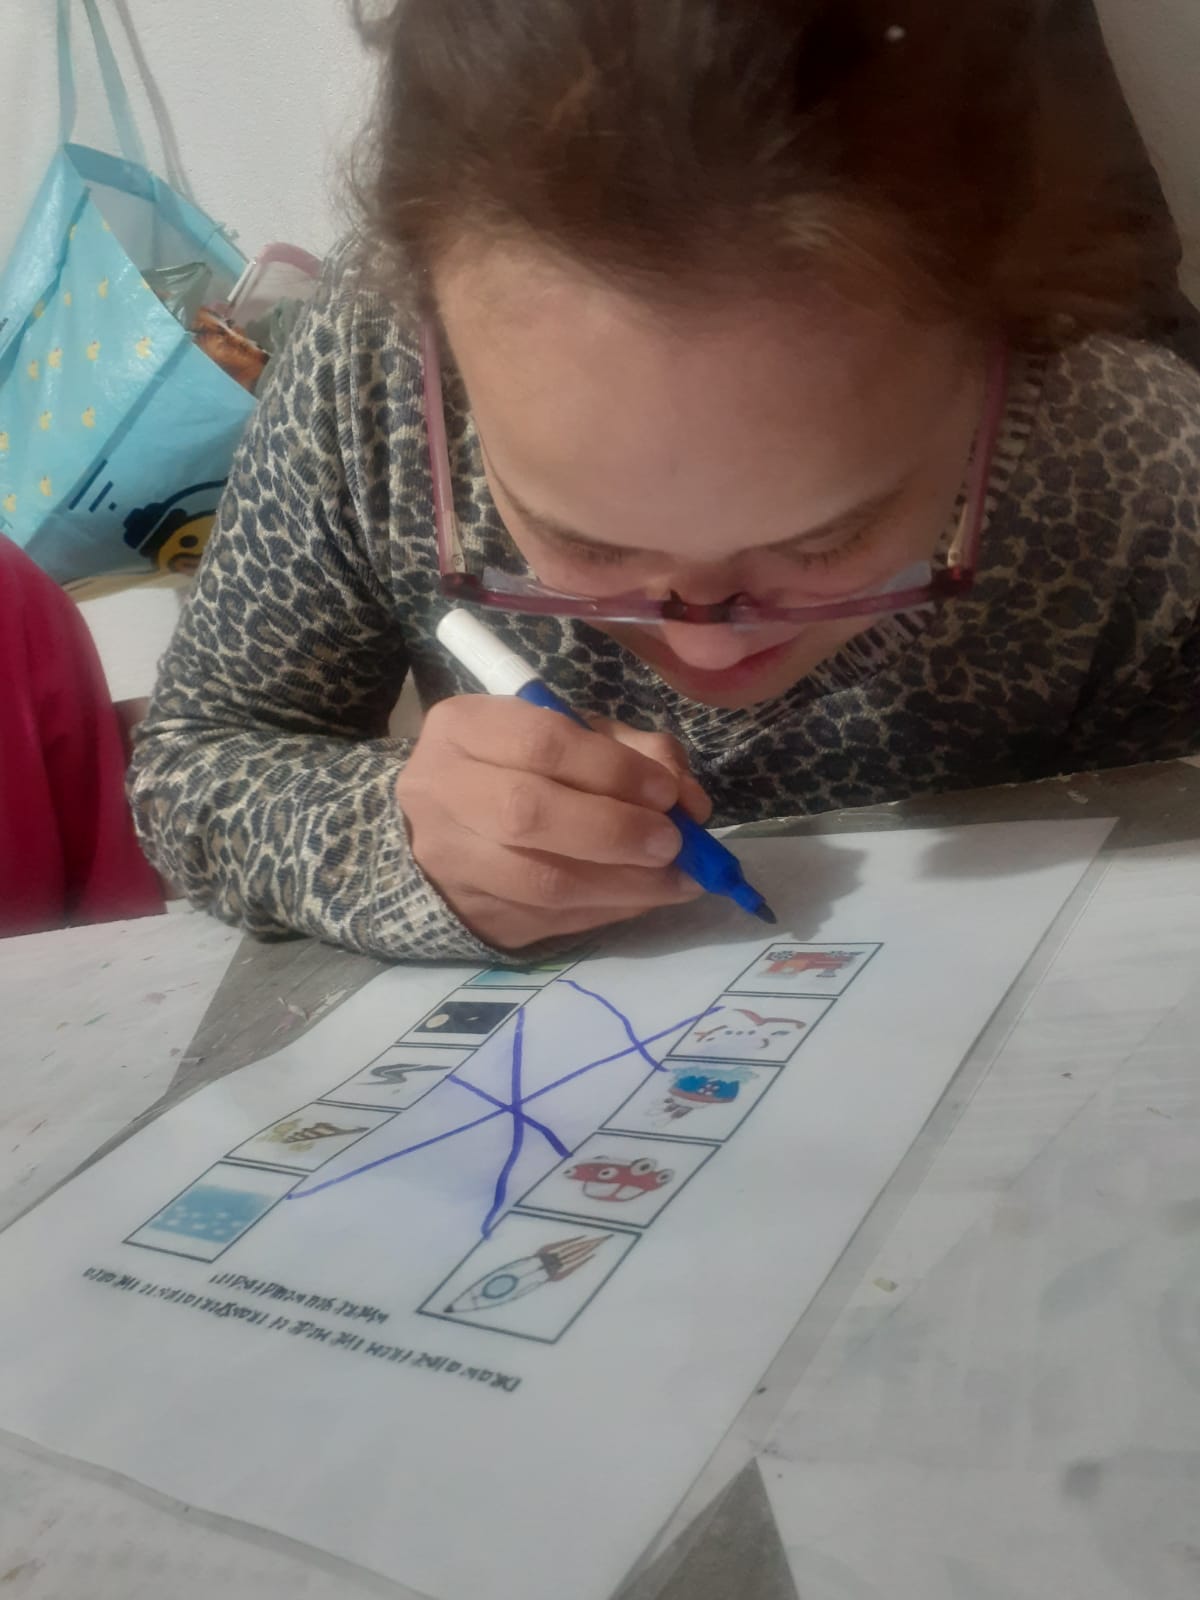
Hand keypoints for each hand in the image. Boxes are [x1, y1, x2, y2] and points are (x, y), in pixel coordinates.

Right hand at [396, 697, 712, 949]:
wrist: (445, 827)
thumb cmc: (520, 767)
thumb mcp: (571, 735)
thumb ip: (631, 753)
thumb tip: (688, 800)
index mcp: (463, 729)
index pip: (542, 743)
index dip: (613, 770)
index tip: (665, 792)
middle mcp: (441, 791)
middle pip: (529, 814)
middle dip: (615, 830)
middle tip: (671, 841)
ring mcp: (451, 861)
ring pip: (541, 881)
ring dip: (624, 882)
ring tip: (676, 878)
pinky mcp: (473, 914)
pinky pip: (552, 920)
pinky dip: (610, 909)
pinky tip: (645, 896)